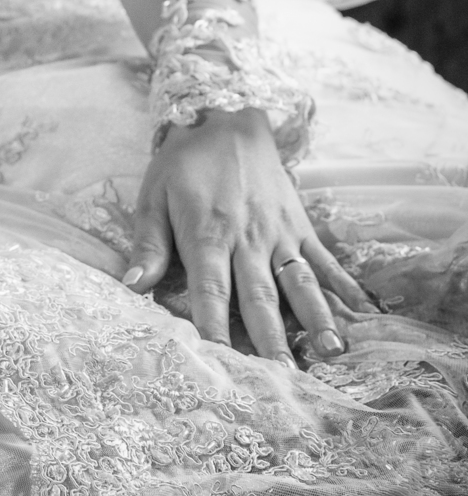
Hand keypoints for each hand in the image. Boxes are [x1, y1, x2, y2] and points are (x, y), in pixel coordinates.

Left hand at [124, 106, 374, 361]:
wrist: (227, 117)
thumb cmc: (184, 163)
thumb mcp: (153, 196)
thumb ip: (149, 245)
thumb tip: (133, 287)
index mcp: (208, 233)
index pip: (210, 291)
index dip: (214, 328)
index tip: (220, 365)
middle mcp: (248, 237)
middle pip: (260, 296)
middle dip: (271, 339)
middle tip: (283, 378)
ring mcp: (279, 232)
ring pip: (300, 281)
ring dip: (316, 318)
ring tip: (330, 352)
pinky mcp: (300, 224)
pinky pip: (324, 259)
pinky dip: (344, 286)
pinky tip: (362, 313)